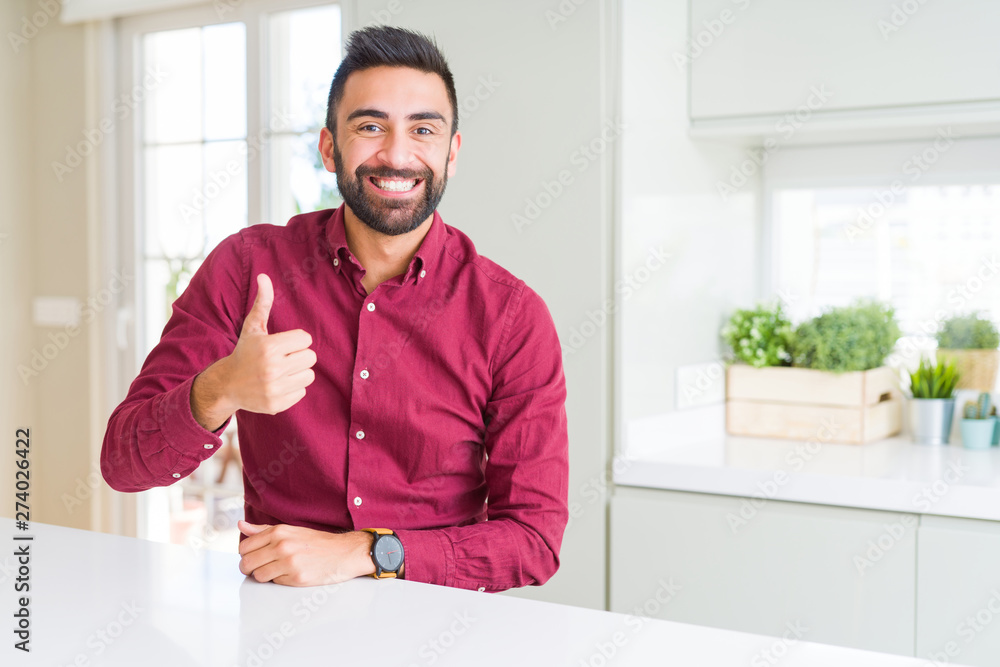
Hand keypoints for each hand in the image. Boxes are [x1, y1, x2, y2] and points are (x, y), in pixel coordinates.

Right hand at [191, 274, 316, 429]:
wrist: (227, 384)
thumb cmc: (245, 351)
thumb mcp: (252, 327)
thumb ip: (263, 303)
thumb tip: (264, 276)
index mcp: (268, 347)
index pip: (305, 339)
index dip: (295, 340)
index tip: (281, 344)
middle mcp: (272, 369)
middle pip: (311, 357)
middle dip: (298, 356)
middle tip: (282, 358)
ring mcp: (274, 389)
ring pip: (309, 375)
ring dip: (298, 372)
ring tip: (281, 371)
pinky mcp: (277, 405)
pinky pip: (302, 391)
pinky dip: (293, 388)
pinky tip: (277, 384)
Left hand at [237, 520, 375, 586]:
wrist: (343, 552)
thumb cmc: (317, 542)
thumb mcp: (290, 530)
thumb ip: (263, 530)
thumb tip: (241, 525)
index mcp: (278, 531)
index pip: (244, 547)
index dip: (246, 554)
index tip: (254, 556)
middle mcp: (282, 545)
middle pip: (247, 563)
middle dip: (249, 568)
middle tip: (260, 567)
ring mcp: (289, 562)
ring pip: (258, 576)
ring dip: (264, 576)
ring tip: (277, 570)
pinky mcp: (296, 578)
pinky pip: (274, 583)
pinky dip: (279, 580)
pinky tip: (290, 574)